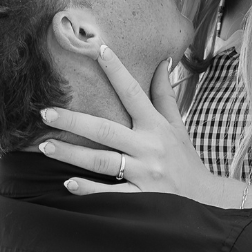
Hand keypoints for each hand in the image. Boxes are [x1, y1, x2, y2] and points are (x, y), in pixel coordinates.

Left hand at [36, 46, 234, 204]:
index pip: (133, 93)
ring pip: (102, 161)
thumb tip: (162, 61)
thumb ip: (165, 95)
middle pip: (105, 130)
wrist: (206, 201)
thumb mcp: (178, 126)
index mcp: (156, 127)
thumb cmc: (185, 160)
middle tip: (46, 112)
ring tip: (45, 146)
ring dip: (72, 154)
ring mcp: (144, 174)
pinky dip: (89, 189)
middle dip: (74, 120)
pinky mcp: (142, 199)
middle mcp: (149, 148)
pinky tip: (69, 184)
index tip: (98, 50)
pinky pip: (111, 193)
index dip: (117, 71)